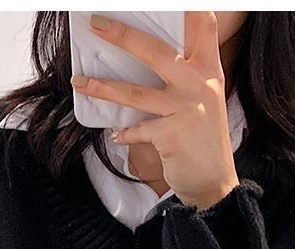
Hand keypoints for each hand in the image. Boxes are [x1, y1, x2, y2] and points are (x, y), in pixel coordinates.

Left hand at [73, 13, 237, 208]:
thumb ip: (187, 74)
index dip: (191, 6)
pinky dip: (124, 132)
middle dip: (121, 35)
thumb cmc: (205, 140)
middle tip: (95, 23)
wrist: (215, 185)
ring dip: (103, 87)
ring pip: (136, 92)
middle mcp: (198, 84)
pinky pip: (138, 129)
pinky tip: (116, 134)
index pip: (203, 25)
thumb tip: (150, 53)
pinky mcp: (171, 136)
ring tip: (79, 81)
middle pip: (155, 51)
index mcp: (208, 69)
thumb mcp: (206, 98)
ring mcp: (184, 109)